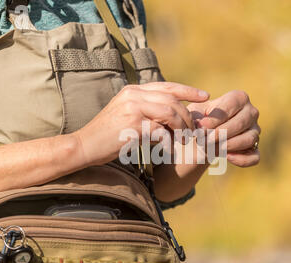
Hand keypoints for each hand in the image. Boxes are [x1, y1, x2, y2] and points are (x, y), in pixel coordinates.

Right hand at [72, 82, 209, 165]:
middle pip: (172, 100)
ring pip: (170, 113)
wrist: (85, 146)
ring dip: (181, 128)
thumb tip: (172, 115)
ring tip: (183, 140)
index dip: (188, 90)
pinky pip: (161, 131)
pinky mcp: (132, 125)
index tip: (204, 96)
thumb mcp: (127, 115)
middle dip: (187, 117)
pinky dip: (168, 141)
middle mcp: (133, 94)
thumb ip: (146, 110)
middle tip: (193, 131)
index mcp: (133, 90)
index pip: (167, 86)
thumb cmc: (108, 135)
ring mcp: (133, 108)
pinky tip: (168, 149)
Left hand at [187, 90, 260, 166]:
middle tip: (203, 140)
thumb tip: (201, 125)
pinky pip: (254, 156)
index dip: (216, 118)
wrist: (203, 138)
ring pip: (248, 139)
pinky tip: (227, 157)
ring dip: (228, 145)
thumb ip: (196, 115)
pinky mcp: (255, 149)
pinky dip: (242, 159)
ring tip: (210, 148)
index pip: (231, 106)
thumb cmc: (200, 119)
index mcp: (239, 98)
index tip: (201, 127)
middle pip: (240, 123)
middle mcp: (251, 113)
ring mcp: (255, 132)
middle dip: (220, 133)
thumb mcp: (195, 113)